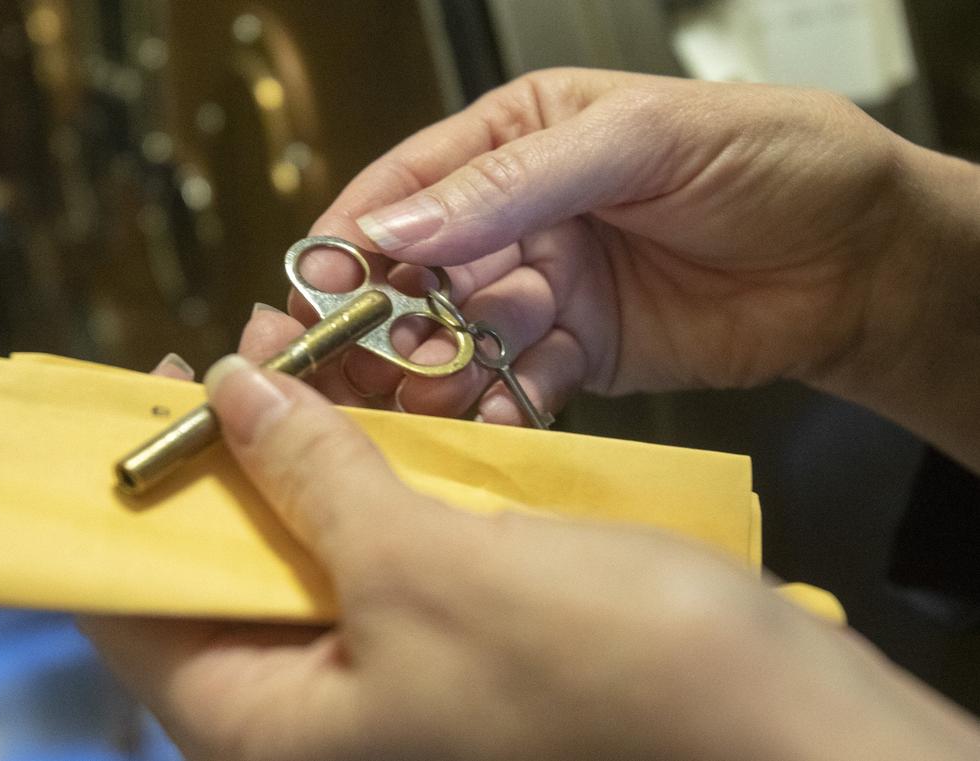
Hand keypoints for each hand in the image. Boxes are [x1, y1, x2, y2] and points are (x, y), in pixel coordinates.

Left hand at [81, 354, 979, 760]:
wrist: (779, 725)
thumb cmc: (597, 667)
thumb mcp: (427, 567)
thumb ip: (313, 481)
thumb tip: (229, 394)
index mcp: (273, 732)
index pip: (138, 618)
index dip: (134, 500)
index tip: (153, 394)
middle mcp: (322, 722)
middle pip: (227, 582)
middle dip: (233, 466)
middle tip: (243, 364)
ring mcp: (396, 689)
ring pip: (315, 562)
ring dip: (309, 466)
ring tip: (308, 367)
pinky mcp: (460, 652)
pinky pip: (388, 561)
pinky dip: (378, 489)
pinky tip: (387, 421)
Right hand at [244, 69, 912, 420]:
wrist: (858, 257)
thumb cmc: (768, 159)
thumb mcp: (637, 141)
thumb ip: (511, 183)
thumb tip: (397, 225)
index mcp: (519, 136)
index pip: (408, 185)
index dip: (354, 237)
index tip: (313, 288)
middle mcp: (519, 215)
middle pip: (416, 272)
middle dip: (381, 320)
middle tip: (353, 364)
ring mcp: (545, 288)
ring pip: (456, 337)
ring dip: (435, 373)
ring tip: (426, 401)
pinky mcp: (576, 353)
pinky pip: (515, 385)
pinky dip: (499, 409)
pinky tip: (495, 423)